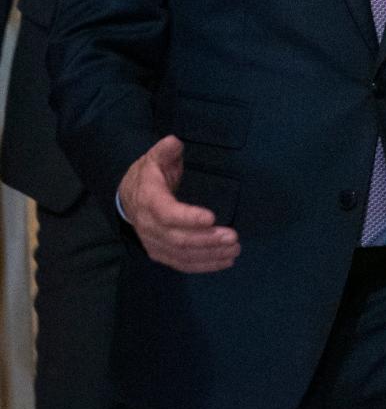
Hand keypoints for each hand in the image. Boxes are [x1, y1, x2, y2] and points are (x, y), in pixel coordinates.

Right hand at [118, 134, 240, 273]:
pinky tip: (224, 262)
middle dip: (207, 240)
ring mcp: (153, 243)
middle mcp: (149, 226)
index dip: (189, 218)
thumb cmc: (148, 175)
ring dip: (210, 255)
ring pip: (182, 255)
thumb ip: (165, 150)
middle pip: (178, 239)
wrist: (128, 197)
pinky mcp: (160, 254)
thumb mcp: (155, 158)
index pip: (167, 214)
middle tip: (233, 237)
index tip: (212, 217)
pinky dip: (203, 265)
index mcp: (148, 200)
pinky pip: (181, 264)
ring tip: (234, 251)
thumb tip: (174, 142)